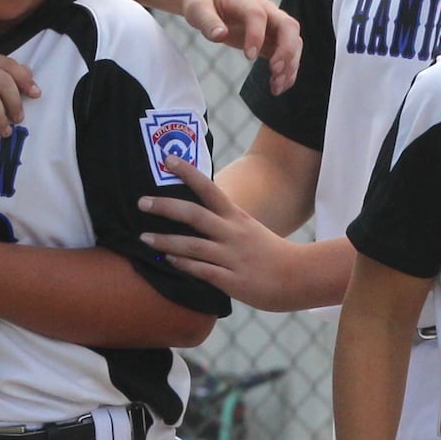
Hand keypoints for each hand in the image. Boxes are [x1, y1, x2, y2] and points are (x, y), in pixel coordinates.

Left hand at [137, 156, 304, 310]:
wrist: (299, 276)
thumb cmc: (268, 252)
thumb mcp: (246, 228)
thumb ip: (222, 222)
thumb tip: (192, 214)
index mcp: (235, 216)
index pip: (209, 188)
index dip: (188, 172)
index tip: (167, 158)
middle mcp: (232, 232)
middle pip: (194, 215)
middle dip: (165, 208)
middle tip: (141, 202)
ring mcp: (232, 256)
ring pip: (193, 246)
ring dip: (166, 241)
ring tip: (144, 238)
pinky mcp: (233, 280)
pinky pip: (203, 271)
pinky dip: (184, 265)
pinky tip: (168, 261)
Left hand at [181, 0, 300, 93]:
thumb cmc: (203, 2)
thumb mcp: (197, 9)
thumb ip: (208, 22)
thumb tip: (219, 35)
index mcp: (246, 1)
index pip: (258, 15)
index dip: (256, 35)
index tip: (249, 57)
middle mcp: (266, 11)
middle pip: (288, 26)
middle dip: (286, 49)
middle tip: (275, 71)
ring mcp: (272, 25)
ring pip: (294, 41)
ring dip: (290, 64)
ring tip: (276, 87)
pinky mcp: (271, 39)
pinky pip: (287, 53)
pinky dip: (287, 70)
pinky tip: (278, 86)